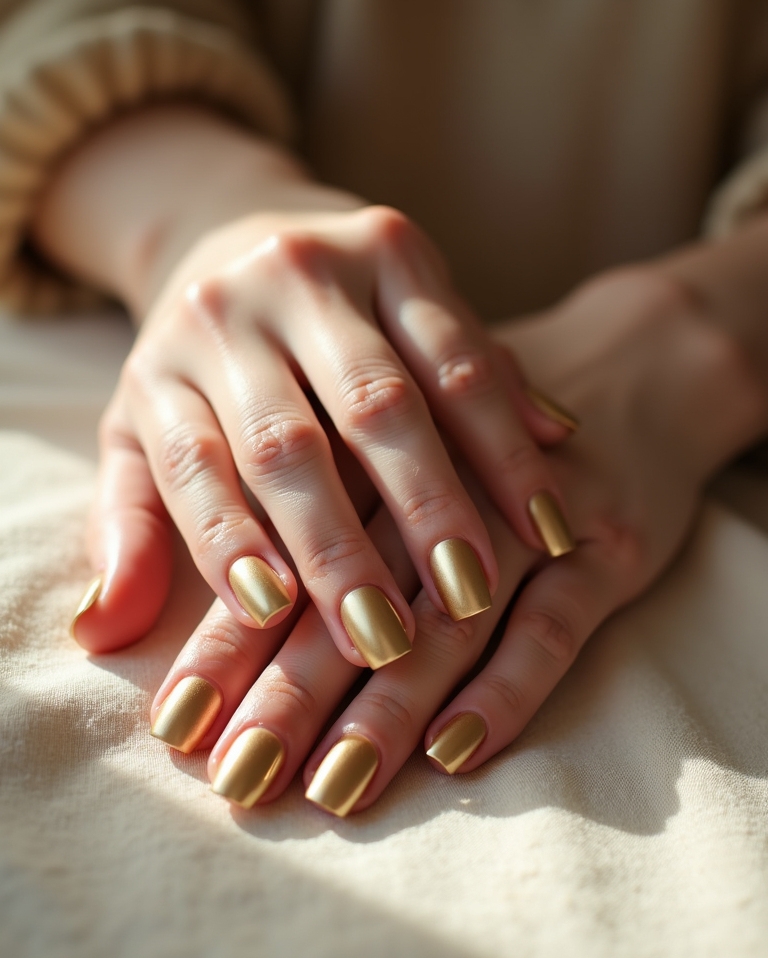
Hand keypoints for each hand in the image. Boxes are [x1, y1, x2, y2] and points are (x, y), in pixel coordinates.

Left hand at [58, 107, 572, 664]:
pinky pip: (461, 344)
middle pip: (293, 442)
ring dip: (443, 497)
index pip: (193, 468)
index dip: (232, 543)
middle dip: (345, 547)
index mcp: (163, 368)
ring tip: (478, 586)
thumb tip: (102, 633)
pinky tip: (543, 493)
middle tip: (391, 641)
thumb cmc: (203, 372)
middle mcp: (234, 311)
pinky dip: (505, 424)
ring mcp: (319, 268)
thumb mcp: (144, 439)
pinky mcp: (395, 245)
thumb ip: (132, 530)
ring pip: (391, 395)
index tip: (279, 615)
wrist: (244, 239)